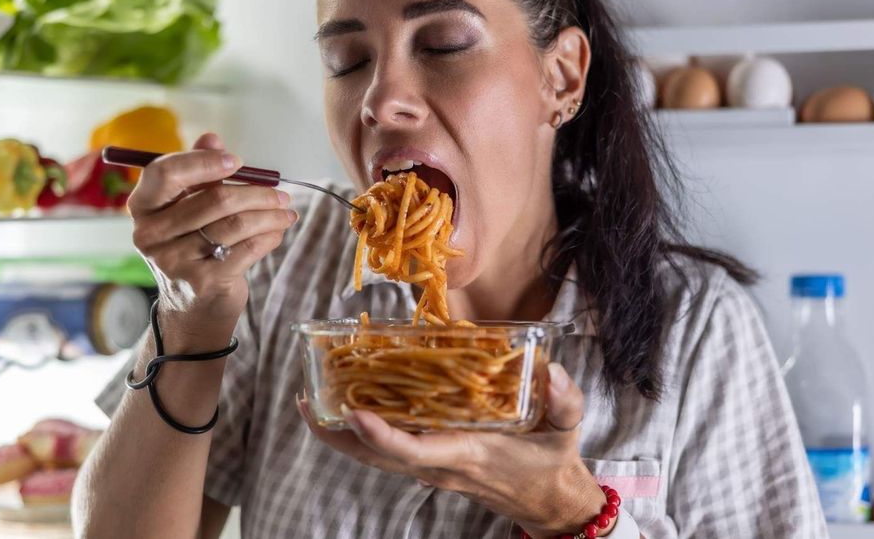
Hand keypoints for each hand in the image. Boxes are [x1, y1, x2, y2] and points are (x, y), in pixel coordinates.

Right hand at [129, 133, 296, 344]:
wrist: (192, 308)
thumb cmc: (192, 246)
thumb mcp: (187, 208)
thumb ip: (197, 172)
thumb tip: (211, 139)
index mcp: (142, 208)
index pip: (164, 174)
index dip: (203, 163)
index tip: (237, 161)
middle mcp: (150, 235)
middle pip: (213, 200)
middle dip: (256, 193)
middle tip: (281, 193)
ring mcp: (174, 261)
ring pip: (235, 225)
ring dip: (269, 215)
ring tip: (286, 211)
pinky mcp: (202, 282)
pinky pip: (246, 249)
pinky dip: (268, 237)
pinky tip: (277, 231)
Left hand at [299, 363, 611, 537]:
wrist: (550, 501)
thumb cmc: (553, 461)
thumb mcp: (567, 429)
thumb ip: (565, 400)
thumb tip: (553, 371)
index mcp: (469, 454)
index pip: (415, 451)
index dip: (381, 435)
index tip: (353, 412)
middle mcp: (442, 464)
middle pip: (378, 457)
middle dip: (339, 435)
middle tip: (307, 402)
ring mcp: (433, 468)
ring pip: (377, 458)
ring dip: (342, 435)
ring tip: (312, 403)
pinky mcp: (432, 463)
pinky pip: (388, 453)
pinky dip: (362, 434)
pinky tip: (348, 409)